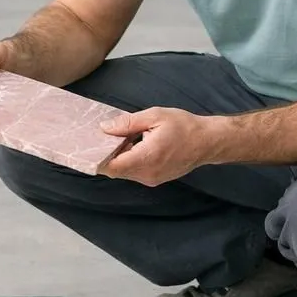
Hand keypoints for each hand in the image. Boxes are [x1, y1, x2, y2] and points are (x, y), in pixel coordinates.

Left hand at [99, 107, 213, 186]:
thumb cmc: (184, 126)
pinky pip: (134, 172)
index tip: (88, 147)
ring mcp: (152, 179)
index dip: (97, 158)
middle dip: (106, 156)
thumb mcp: (155, 116)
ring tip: (119, 138)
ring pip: (124, 172)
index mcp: (147, 157)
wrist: (208, 142)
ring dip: (118, 158)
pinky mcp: (155, 179)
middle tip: (100, 138)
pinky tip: (131, 145)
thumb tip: (105, 127)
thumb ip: (128, 123)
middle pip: (115, 170)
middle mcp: (147, 174)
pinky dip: (128, 161)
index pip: (112, 166)